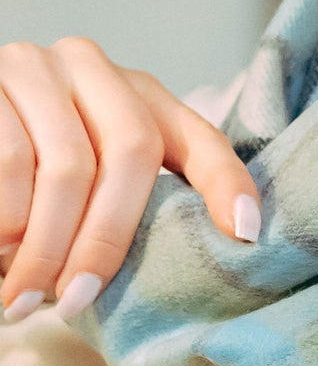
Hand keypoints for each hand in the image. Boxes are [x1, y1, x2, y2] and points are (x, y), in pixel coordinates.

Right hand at [0, 39, 260, 325]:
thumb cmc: (31, 175)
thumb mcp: (90, 177)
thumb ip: (138, 200)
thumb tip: (221, 251)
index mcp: (134, 90)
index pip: (196, 136)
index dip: (227, 183)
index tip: (245, 236)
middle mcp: (89, 65)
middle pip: (129, 151)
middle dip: (105, 239)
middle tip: (77, 301)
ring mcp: (34, 66)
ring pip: (64, 167)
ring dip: (45, 246)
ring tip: (25, 297)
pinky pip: (8, 163)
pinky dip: (8, 223)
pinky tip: (2, 257)